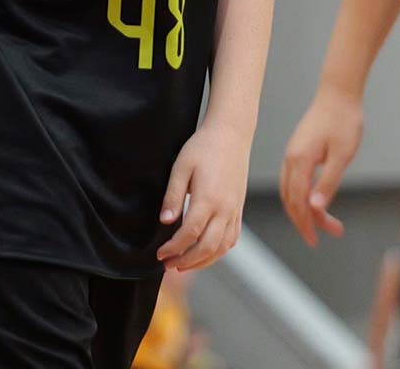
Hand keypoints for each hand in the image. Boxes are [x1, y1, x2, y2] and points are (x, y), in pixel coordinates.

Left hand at [156, 120, 249, 272]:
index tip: (160, 254)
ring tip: (184, 264)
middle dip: (186, 261)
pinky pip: (231, 239)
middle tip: (168, 265)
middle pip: (206, 247)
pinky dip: (219, 252)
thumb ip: (173, 196)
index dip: (174, 248)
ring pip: (221, 248)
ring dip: (203, 261)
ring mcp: (235, 211)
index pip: (190, 233)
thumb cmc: (203, 147)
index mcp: (208, 199)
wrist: (231, 135)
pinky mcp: (239, 209)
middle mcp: (225, 209)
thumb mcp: (181, 167)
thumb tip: (165, 221)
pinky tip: (207, 253)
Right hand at [279, 85, 362, 246]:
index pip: (297, 200)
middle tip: (323, 237)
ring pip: (290, 189)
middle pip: (290, 198)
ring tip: (327, 223)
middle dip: (305, 220)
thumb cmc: (344, 122)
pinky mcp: (299, 149)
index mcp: (299, 160)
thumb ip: (328, 183)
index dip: (305, 223)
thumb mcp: (342, 156)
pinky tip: (319, 200)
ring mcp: (293, 152)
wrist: (339, 93)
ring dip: (305, 209)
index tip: (316, 241)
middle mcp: (291, 157)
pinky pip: (294, 179)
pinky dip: (303, 195)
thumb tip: (314, 208)